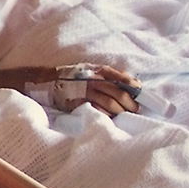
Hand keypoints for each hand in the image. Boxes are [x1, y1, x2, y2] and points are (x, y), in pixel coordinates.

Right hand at [25, 63, 141, 115]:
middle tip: (135, 109)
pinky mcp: (78, 102)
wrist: (48, 80)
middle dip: (129, 103)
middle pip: (117, 92)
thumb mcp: (89, 69)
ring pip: (108, 102)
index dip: (132, 86)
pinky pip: (96, 110)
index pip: (120, 77)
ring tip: (125, 116)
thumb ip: (107, 75)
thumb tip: (128, 82)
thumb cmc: (72, 76)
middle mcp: (93, 79)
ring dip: (119, 111)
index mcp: (98, 70)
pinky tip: (110, 118)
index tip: (140, 93)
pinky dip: (105, 114)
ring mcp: (85, 91)